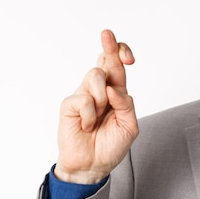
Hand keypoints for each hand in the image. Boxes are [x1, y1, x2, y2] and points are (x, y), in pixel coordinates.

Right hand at [55, 29, 137, 183]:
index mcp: (115, 91)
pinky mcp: (69, 105)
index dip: (121, 54)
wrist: (93, 165)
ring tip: (99, 117)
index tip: (129, 57)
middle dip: (109, 46)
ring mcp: (83, 94)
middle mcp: (99, 89)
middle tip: (107, 33)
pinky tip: (87, 125)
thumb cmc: (111, 144)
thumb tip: (114, 89)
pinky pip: (83, 99)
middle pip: (104, 60)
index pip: (117, 65)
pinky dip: (90, 114)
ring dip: (102, 98)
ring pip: (95, 75)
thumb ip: (126, 105)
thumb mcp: (130, 126)